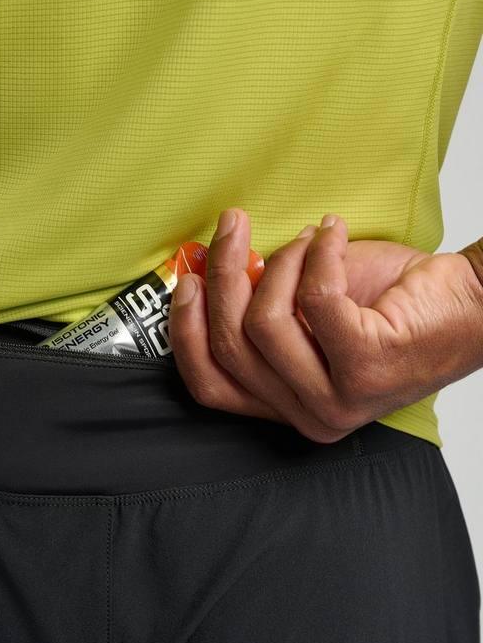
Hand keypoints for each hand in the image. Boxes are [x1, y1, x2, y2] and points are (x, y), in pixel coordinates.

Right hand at [168, 209, 482, 442]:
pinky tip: (334, 235)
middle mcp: (309, 415)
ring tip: (312, 239)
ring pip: (265, 323)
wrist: (468, 305)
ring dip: (282, 263)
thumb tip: (211, 270)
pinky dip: (321, 254)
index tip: (187, 280)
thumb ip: (260, 307)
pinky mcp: (365, 368)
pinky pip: (314, 298)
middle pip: (231, 347)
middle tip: (233, 226)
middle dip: (224, 275)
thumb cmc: (391, 307)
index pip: (210, 386)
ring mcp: (337, 399)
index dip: (187, 331)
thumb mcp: (307, 314)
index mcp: (289, 406)